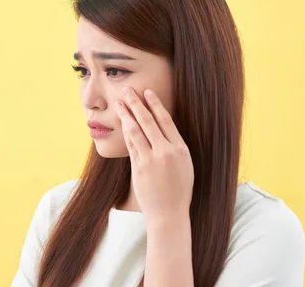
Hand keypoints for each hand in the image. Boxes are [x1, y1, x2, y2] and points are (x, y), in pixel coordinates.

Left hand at [115, 87, 193, 226]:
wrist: (169, 214)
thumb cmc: (179, 189)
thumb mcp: (184, 165)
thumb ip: (173, 146)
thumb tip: (161, 127)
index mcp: (180, 149)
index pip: (165, 120)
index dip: (155, 104)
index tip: (147, 92)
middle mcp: (165, 152)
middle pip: (148, 122)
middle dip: (137, 104)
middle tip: (128, 90)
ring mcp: (150, 160)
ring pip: (136, 131)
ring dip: (126, 114)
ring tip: (119, 103)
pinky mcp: (138, 168)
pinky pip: (131, 145)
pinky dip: (126, 132)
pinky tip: (121, 123)